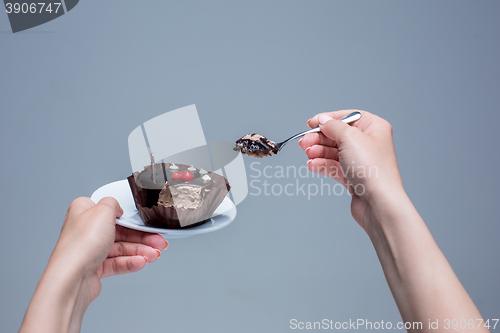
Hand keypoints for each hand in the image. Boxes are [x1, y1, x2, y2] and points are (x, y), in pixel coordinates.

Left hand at [20, 197, 168, 332]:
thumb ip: (113, 203)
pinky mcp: (94, 268)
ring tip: (154, 255)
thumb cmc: (81, 244)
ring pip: (121, 248)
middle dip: (142, 237)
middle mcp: (86, 230)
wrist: (71, 278)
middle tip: (159, 241)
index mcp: (84, 212)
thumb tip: (118, 207)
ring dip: (140, 251)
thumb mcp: (102, 210)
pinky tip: (141, 262)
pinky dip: (131, 262)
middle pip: (121, 231)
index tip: (146, 222)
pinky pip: (117, 263)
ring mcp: (90, 250)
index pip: (112, 211)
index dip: (131, 217)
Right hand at [298, 110, 403, 230]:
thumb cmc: (373, 169)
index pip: (346, 117)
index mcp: (374, 127)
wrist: (378, 202)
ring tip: (308, 155)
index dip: (327, 119)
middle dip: (319, 139)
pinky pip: (334, 167)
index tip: (311, 124)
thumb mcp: (349, 138)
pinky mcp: (354, 177)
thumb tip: (323, 120)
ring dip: (318, 152)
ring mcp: (361, 161)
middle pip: (337, 136)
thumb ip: (333, 126)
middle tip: (304, 142)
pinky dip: (322, 165)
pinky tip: (312, 165)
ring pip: (333, 152)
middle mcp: (369, 143)